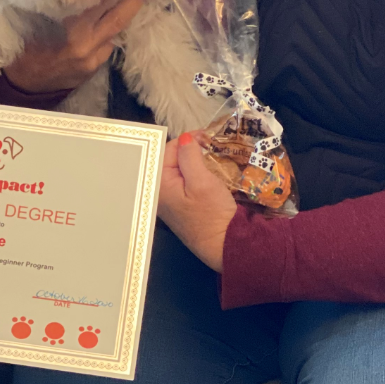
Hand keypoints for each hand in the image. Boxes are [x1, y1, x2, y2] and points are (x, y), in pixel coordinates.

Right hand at [2, 0, 145, 92]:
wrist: (24, 88)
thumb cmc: (24, 54)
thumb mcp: (32, 26)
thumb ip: (52, 8)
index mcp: (74, 38)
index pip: (100, 10)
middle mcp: (89, 51)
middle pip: (117, 23)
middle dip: (131, 4)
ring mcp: (93, 62)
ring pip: (114, 36)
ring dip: (122, 18)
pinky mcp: (94, 70)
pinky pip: (107, 46)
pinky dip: (111, 32)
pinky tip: (111, 20)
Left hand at [157, 131, 237, 271]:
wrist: (225, 246)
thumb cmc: (213, 215)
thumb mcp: (202, 181)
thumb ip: (189, 156)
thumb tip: (184, 137)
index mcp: (159, 185)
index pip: (166, 150)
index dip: (187, 140)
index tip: (207, 138)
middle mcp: (159, 192)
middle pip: (171, 160)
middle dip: (190, 150)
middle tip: (211, 146)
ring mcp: (170, 200)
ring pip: (179, 170)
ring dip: (194, 161)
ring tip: (212, 157)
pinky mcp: (181, 206)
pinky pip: (185, 182)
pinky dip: (196, 174)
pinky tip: (209, 173)